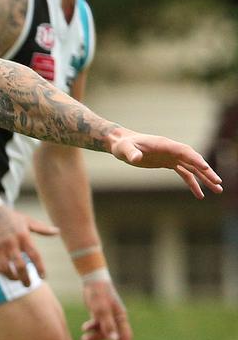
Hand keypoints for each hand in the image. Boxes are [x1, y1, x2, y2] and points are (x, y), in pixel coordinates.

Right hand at [0, 205, 56, 286]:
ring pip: (5, 269)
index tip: (43, 277)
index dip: (40, 268)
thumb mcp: (27, 220)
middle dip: (25, 279)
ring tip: (15, 278)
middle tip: (28, 285)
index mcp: (23, 236)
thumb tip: (58, 232)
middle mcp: (11, 243)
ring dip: (11, 277)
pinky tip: (3, 271)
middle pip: (20, 266)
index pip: (35, 256)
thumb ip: (42, 229)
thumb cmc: (10, 216)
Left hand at [79, 278, 131, 339]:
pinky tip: (84, 328)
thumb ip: (107, 325)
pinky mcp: (100, 314)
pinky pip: (98, 327)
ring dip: (95, 338)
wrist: (92, 280)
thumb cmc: (98, 294)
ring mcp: (109, 316)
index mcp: (121, 318)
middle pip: (117, 338)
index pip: (125, 337)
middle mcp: (117, 318)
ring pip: (104, 333)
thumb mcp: (101, 310)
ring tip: (84, 339)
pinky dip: (91, 329)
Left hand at [107, 128, 222, 198]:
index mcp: (165, 144)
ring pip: (193, 168)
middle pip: (193, 161)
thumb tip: (135, 158)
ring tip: (217, 190)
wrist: (121, 145)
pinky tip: (200, 194)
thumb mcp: (125, 149)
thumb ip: (131, 153)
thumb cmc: (123, 145)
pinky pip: (185, 174)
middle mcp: (172, 150)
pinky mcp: (169, 163)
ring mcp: (172, 157)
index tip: (205, 168)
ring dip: (205, 179)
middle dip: (206, 172)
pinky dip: (193, 183)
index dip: (195, 159)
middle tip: (218, 183)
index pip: (185, 151)